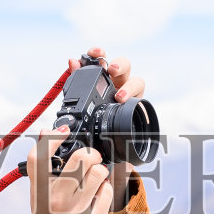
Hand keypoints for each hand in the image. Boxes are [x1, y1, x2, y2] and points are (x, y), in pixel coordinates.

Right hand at [27, 125, 112, 213]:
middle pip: (79, 159)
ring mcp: (74, 211)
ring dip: (101, 169)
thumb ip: (41, 169)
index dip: (51, 138)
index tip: (63, 130)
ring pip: (97, 172)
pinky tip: (100, 192)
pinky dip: (106, 188)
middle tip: (92, 157)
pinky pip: (106, 191)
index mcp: (38, 193)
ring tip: (98, 174)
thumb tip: (46, 131)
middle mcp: (54, 200)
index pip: (39, 157)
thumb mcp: (38, 198)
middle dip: (91, 153)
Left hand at [67, 46, 146, 212]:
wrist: (103, 160)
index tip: (93, 53)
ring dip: (129, 85)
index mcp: (100, 83)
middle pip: (124, 67)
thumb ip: (74, 87)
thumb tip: (71, 63)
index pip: (101, 62)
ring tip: (118, 96)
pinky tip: (125, 105)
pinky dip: (137, 99)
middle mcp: (117, 87)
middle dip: (118, 64)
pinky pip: (143, 102)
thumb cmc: (88, 133)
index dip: (98, 54)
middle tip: (110, 70)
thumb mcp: (77, 111)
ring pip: (137, 82)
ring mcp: (130, 100)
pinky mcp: (139, 112)